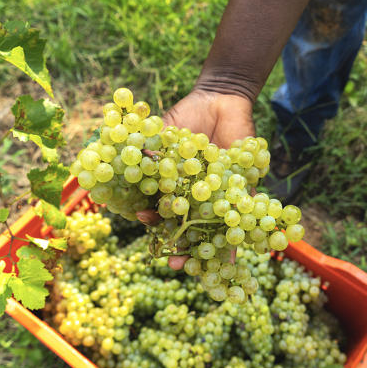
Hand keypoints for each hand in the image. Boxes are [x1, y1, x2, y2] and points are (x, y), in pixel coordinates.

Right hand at [137, 90, 254, 268]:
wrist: (221, 100)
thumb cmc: (188, 116)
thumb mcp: (164, 133)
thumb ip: (149, 149)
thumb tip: (122, 158)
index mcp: (176, 188)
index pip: (163, 211)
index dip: (153, 220)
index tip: (141, 220)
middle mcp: (197, 197)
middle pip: (188, 229)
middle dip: (180, 248)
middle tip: (172, 262)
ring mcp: (220, 196)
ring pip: (213, 230)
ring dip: (206, 251)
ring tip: (198, 268)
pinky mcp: (244, 190)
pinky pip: (244, 216)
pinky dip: (241, 236)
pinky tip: (234, 258)